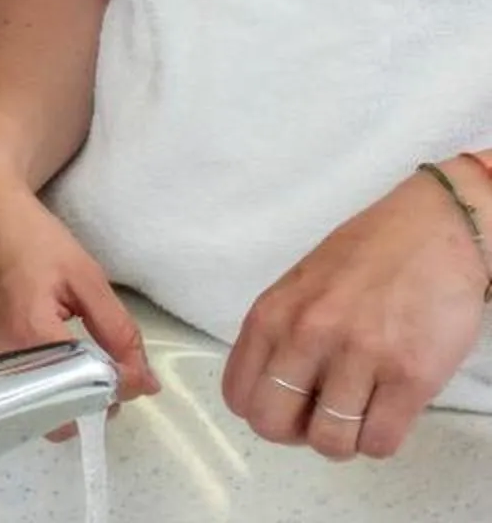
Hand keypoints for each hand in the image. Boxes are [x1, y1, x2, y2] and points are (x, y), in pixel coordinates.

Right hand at [0, 182, 160, 415]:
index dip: (115, 391)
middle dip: (86, 404)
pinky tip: (45, 353)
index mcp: (30, 333)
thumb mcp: (88, 279)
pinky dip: (35, 382)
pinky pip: (8, 386)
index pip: (83, 390)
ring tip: (75, 362)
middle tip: (102, 373)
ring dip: (61, 395)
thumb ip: (120, 333)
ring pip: (29, 405)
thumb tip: (145, 383)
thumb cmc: (36, 240)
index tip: (129, 375)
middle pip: (52, 412)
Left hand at [223, 168, 491, 460]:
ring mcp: (360, 357)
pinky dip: (380, 440)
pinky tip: (388, 413)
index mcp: (273, 313)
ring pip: (330, 442)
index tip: (288, 406)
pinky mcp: (411, 376)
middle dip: (296, 433)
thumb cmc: (368, 256)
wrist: (437, 232)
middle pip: (273, 425)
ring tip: (360, 412)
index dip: (263, 412)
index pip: (239, 394)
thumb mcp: (301, 286)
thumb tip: (271, 392)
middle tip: (322, 417)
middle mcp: (308, 335)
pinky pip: (379, 443)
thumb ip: (281, 334)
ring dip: (344, 440)